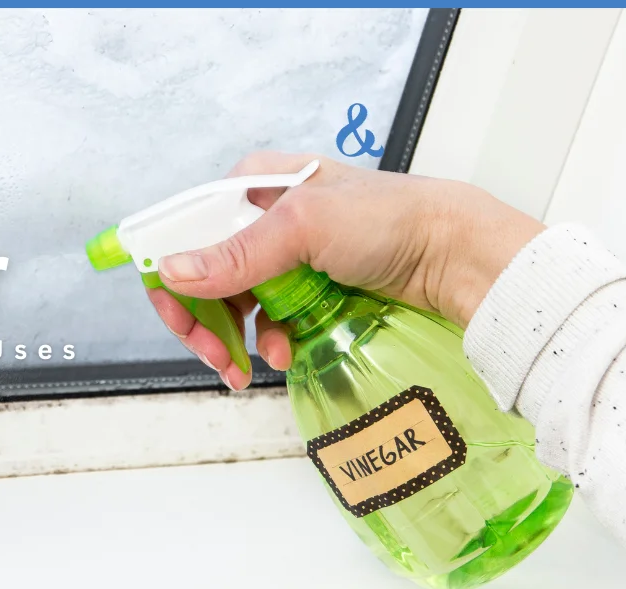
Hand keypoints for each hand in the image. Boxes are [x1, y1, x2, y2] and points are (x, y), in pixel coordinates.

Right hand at [148, 151, 544, 389]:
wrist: (454, 255)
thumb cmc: (388, 218)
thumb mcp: (304, 227)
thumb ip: (237, 254)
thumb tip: (171, 271)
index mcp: (253, 186)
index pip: (187, 232)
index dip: (172, 276)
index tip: (177, 317)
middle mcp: (263, 219)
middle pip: (204, 275)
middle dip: (203, 320)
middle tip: (213, 355)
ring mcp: (285, 258)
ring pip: (232, 305)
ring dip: (234, 339)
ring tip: (249, 365)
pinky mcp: (306, 290)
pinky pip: (266, 321)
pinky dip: (266, 342)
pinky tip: (281, 353)